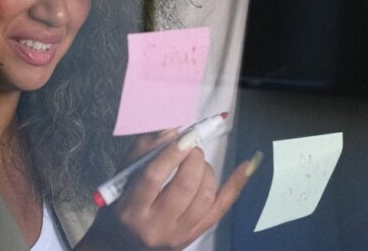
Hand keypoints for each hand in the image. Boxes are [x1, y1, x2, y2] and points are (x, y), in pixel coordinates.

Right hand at [76, 131, 259, 250]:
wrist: (121, 245)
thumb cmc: (121, 206)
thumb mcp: (122, 177)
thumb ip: (144, 150)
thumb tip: (174, 129)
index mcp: (131, 209)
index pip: (153, 177)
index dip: (171, 153)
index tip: (184, 136)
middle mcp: (156, 226)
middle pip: (184, 187)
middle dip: (194, 159)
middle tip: (191, 146)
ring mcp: (178, 235)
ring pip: (205, 197)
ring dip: (207, 170)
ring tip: (197, 161)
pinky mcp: (194, 236)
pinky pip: (222, 207)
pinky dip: (236, 184)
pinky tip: (247, 165)